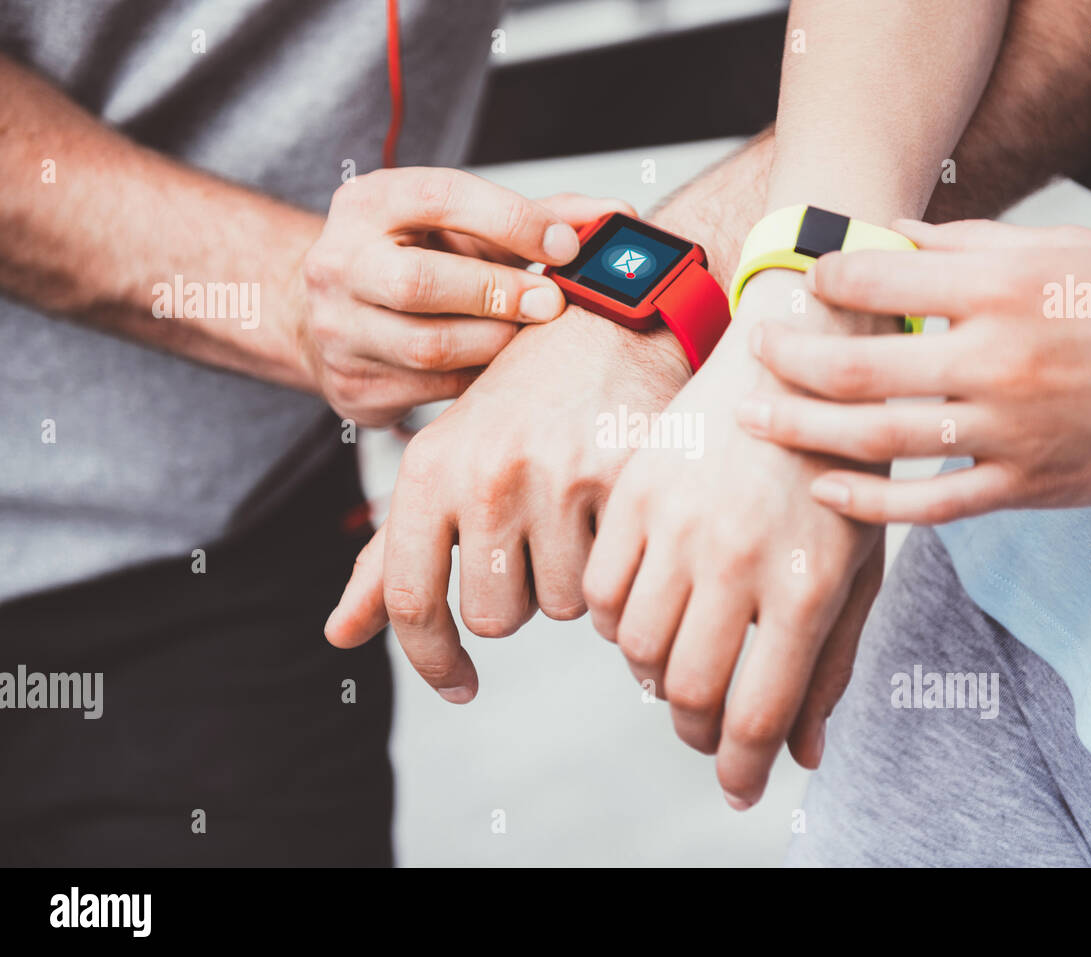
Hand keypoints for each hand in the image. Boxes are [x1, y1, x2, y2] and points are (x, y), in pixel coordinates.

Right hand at [297, 166, 629, 425]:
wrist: (333, 313)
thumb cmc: (413, 259)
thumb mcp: (464, 226)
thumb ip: (535, 217)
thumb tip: (614, 216)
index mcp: (366, 204)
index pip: (439, 198)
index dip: (511, 220)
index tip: (565, 244)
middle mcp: (339, 265)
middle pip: (420, 283)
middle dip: (498, 294)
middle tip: (551, 304)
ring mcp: (339, 332)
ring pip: (429, 348)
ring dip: (494, 344)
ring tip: (527, 338)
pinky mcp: (353, 389)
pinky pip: (433, 392)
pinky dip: (479, 382)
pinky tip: (502, 371)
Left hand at [323, 304, 690, 702]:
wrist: (607, 321)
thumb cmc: (518, 402)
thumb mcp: (444, 462)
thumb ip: (391, 554)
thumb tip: (340, 636)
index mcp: (428, 469)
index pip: (412, 600)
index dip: (431, 660)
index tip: (458, 685)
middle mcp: (485, 474)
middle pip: (493, 616)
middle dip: (517, 595)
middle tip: (535, 540)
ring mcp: (555, 477)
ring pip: (561, 604)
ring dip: (569, 578)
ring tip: (576, 513)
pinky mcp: (620, 479)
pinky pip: (613, 577)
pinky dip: (613, 564)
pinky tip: (612, 512)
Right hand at [584, 269, 893, 809]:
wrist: (797, 362)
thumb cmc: (840, 470)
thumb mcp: (859, 566)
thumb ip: (832, 663)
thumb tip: (803, 755)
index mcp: (805, 584)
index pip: (755, 713)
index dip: (740, 768)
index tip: (736, 785)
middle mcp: (736, 560)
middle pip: (688, 694)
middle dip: (697, 732)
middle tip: (709, 730)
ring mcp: (678, 524)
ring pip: (636, 650)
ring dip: (656, 677)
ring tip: (681, 664)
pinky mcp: (635, 493)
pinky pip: (601, 593)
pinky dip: (619, 622)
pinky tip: (651, 609)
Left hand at [740, 218, 1090, 521]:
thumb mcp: (1070, 247)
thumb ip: (972, 243)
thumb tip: (888, 237)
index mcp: (1009, 288)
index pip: (883, 280)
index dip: (828, 277)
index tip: (807, 278)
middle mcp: (1001, 361)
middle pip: (860, 367)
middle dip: (791, 357)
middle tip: (754, 350)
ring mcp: (1011, 434)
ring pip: (880, 439)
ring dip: (803, 430)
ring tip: (752, 419)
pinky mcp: (1024, 489)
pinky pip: (929, 506)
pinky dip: (870, 502)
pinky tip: (823, 488)